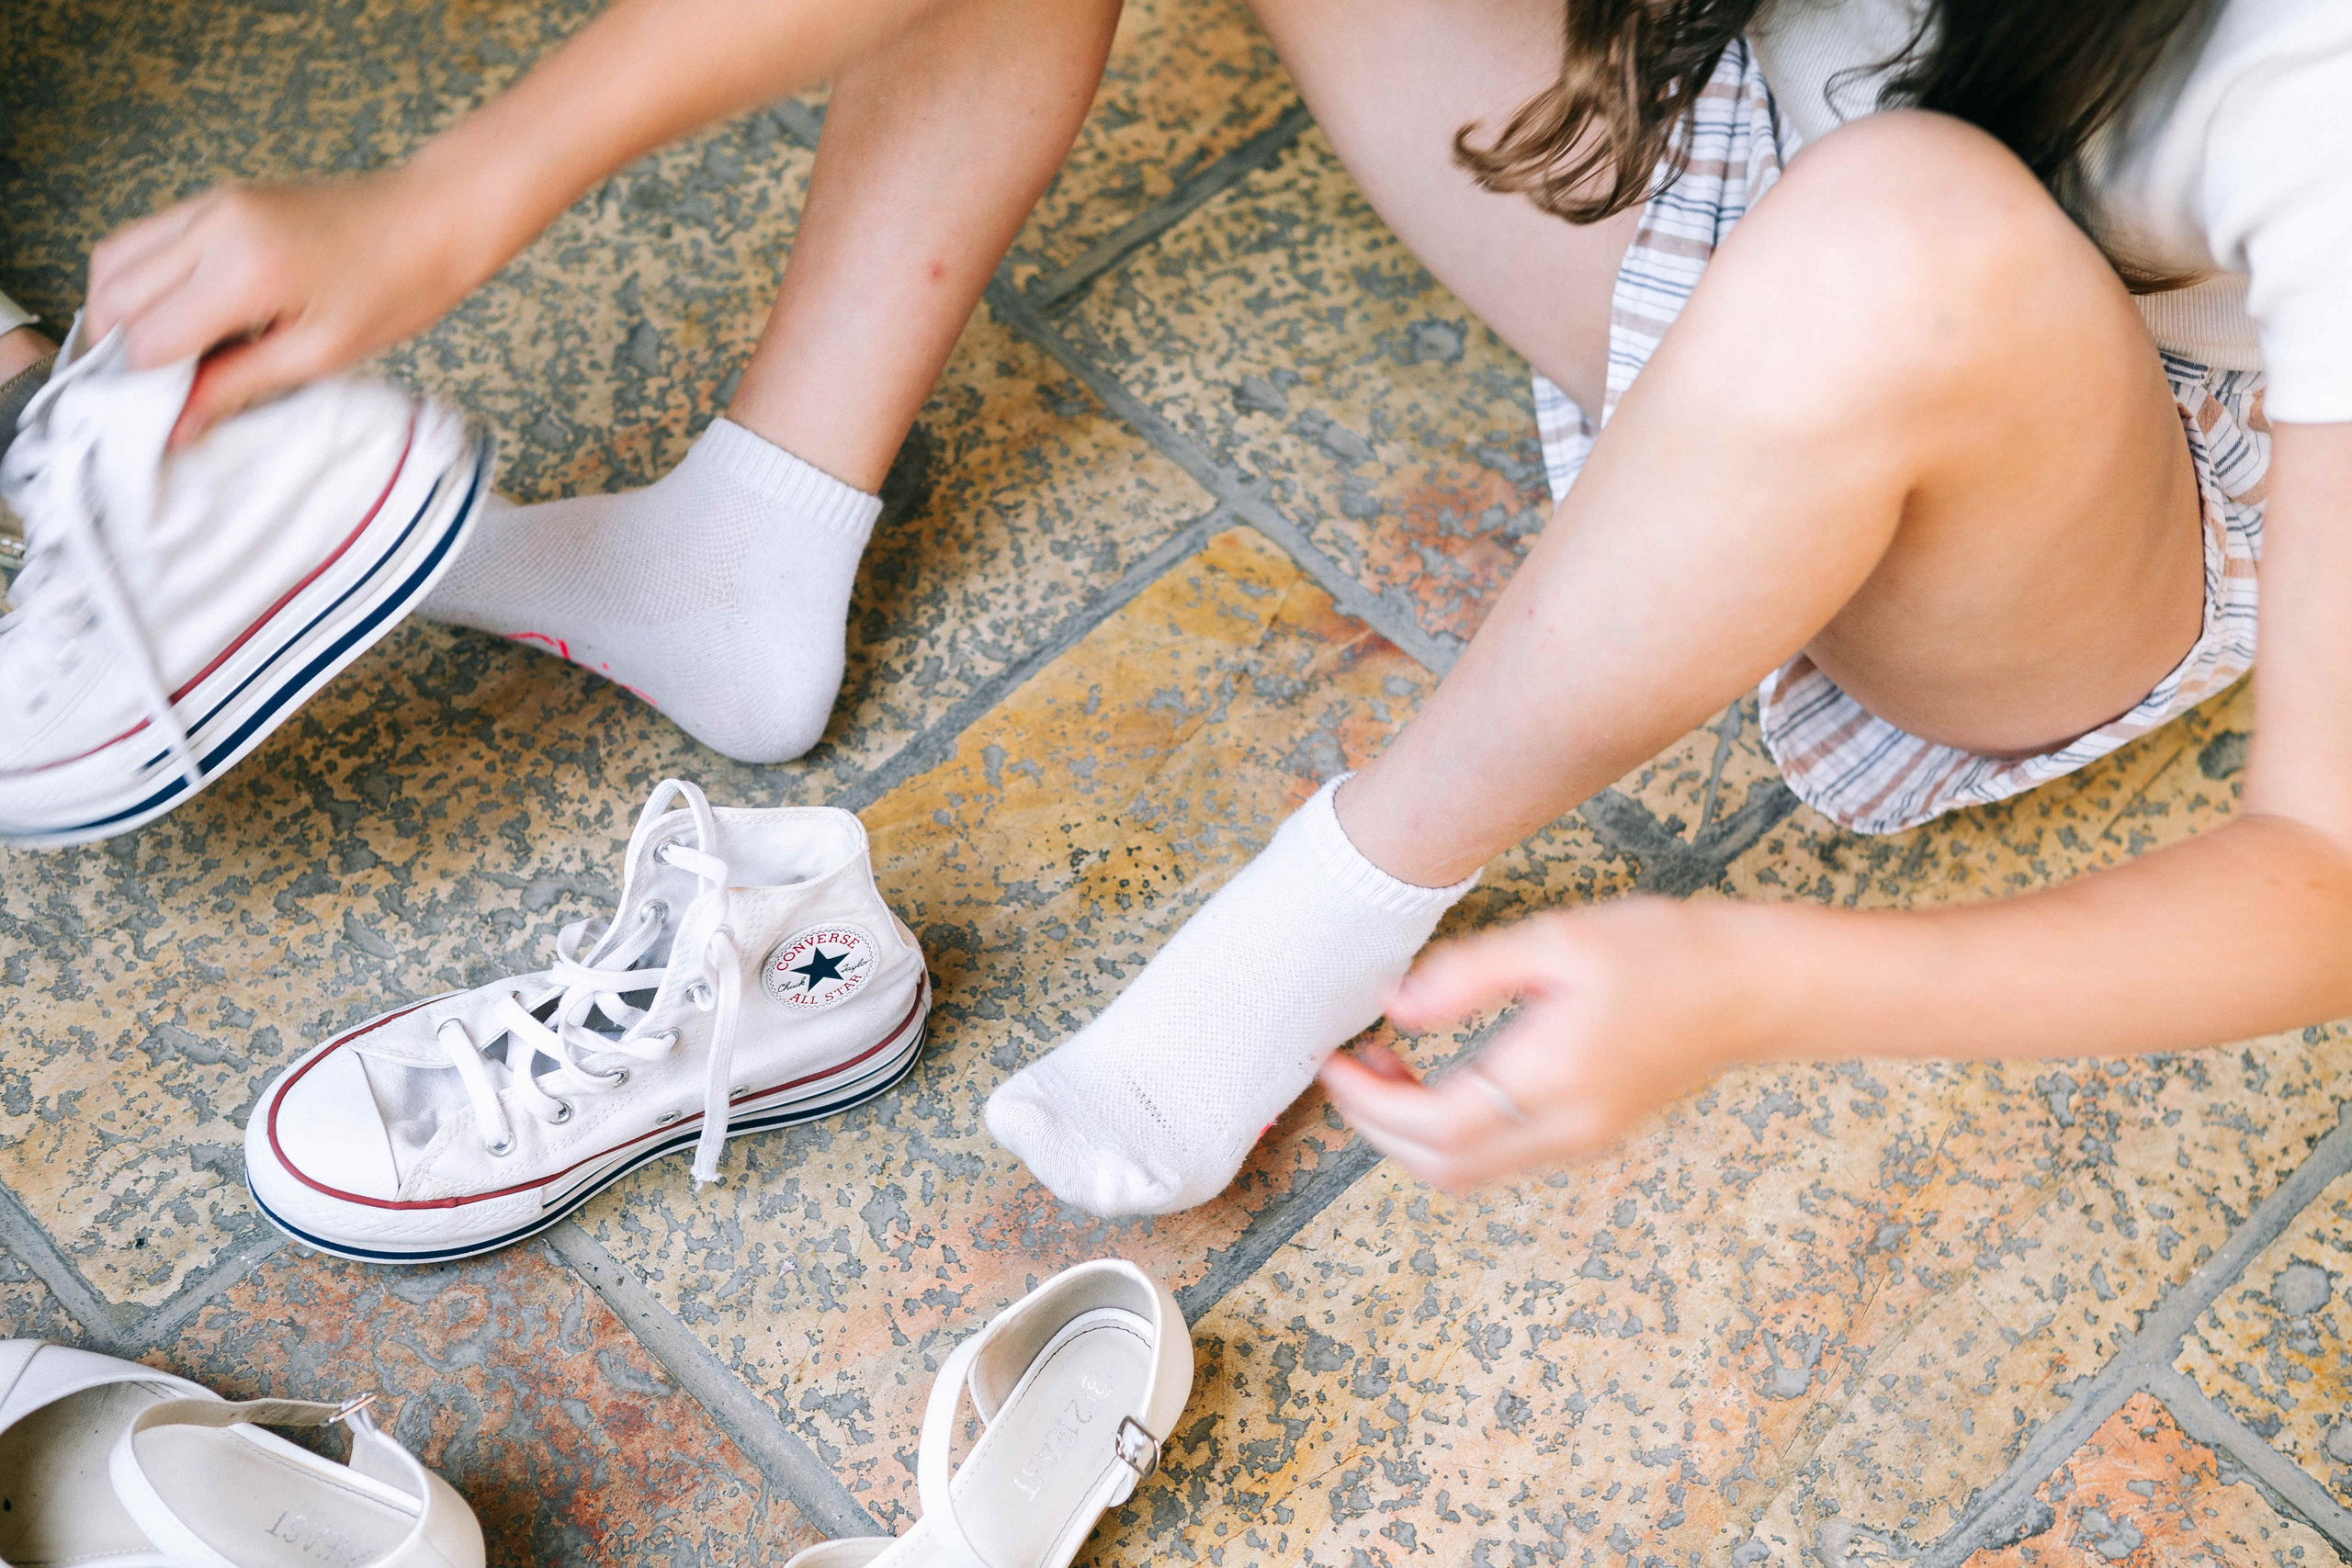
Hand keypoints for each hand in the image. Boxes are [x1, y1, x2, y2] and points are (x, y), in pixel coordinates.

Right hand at [85, 173, 476, 445]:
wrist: (434, 218)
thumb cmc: (398, 288)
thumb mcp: (322, 353)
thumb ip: (239, 384)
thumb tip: (178, 425)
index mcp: (243, 269)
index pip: (148, 337)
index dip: (144, 386)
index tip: (160, 419)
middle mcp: (213, 226)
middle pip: (114, 293)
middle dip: (118, 350)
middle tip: (152, 393)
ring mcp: (210, 203)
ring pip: (116, 258)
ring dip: (121, 312)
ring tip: (163, 358)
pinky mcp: (218, 197)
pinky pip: (148, 238)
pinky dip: (144, 280)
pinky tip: (182, 317)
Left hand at [1320, 896, 1768, 1190]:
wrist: (1754, 987)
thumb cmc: (1666, 951)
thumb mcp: (1558, 939)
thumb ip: (1468, 974)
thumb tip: (1394, 1006)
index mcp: (1553, 1079)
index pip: (1433, 1127)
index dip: (1369, 1104)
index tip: (1333, 1061)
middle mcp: (1566, 1128)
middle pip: (1442, 1168)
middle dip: (1379, 1126)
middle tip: (1349, 1068)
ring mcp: (1581, 1140)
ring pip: (1467, 1173)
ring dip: (1411, 1135)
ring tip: (1386, 1069)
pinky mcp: (1589, 1134)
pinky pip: (1499, 1157)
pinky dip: (1450, 1133)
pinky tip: (1438, 1078)